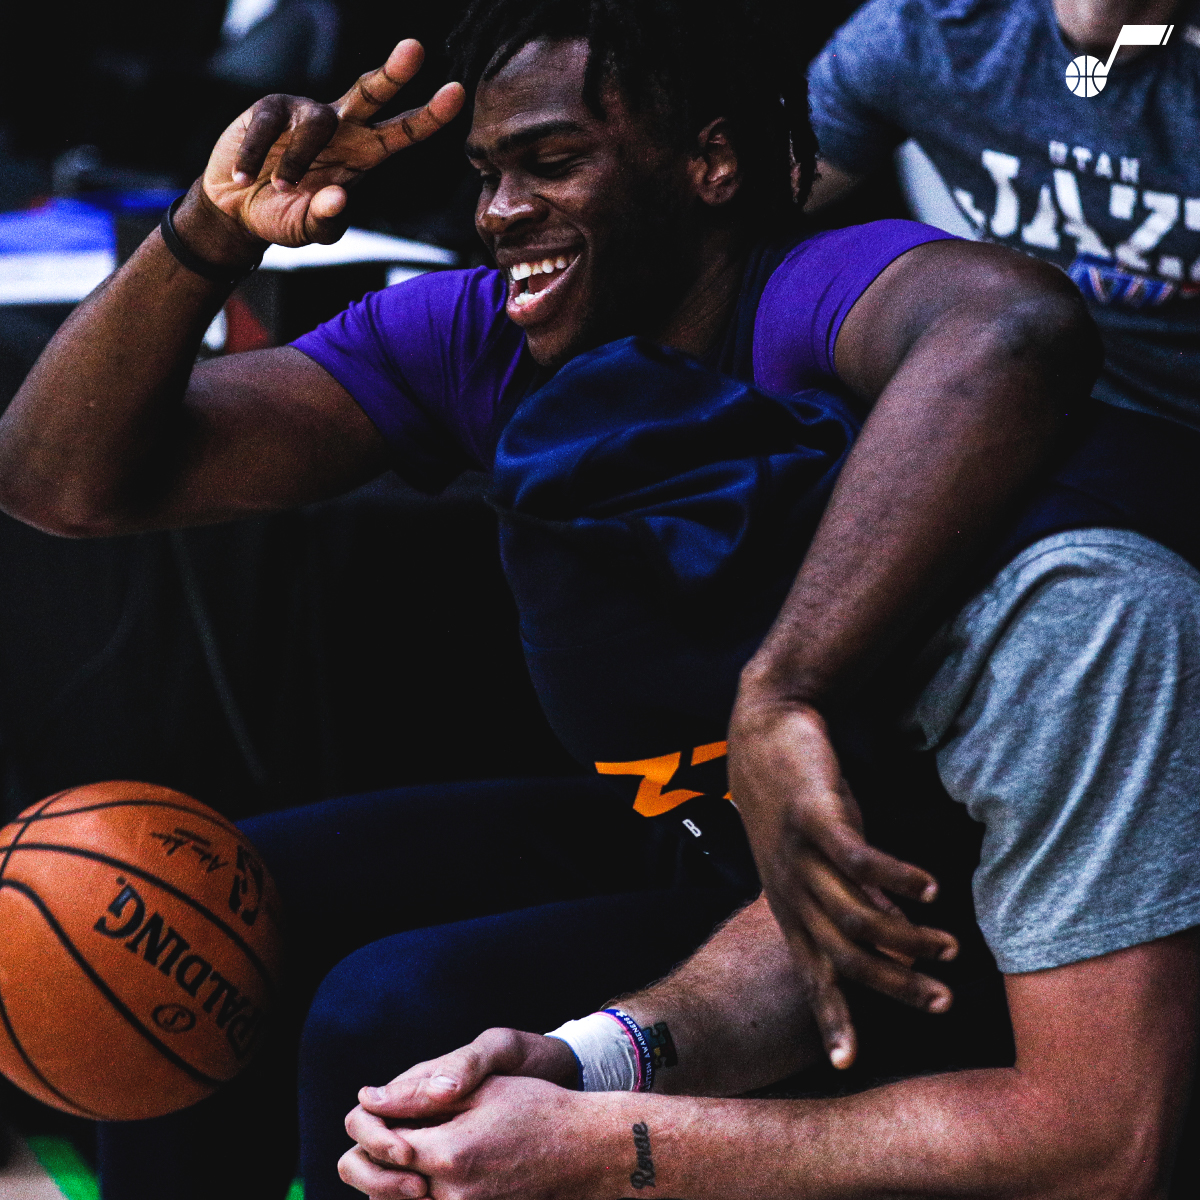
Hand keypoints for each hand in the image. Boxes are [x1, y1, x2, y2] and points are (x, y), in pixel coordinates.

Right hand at [182, 39, 463, 257]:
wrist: (236, 207)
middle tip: (415, 49)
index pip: (402, 133)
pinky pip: (267, 129)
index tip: (457, 92)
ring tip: (279, 188)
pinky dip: (255, 159)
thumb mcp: (308, 228)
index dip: (429, 116)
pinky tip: (243, 179)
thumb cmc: (282, 214)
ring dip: (297, 162)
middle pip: (371, 92)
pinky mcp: (268, 109)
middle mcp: (340, 127)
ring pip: (316, 124)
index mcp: (363, 154)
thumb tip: (339, 198)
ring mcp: (304, 113)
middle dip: (394, 72)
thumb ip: (326, 220)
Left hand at [341, 1075, 607, 1199]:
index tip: (383, 1110)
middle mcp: (450, 1196)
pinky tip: (429, 1172)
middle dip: (373, 1159)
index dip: (373, 1126)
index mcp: (448, 1155)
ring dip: (394, 1180)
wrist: (585, 1151)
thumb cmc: (537, 1108)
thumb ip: (421, 1096)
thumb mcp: (482, 1088)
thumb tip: (367, 1098)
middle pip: (379, 1187)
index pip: (380, 1147)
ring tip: (409, 1150)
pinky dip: (419, 1193)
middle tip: (388, 1134)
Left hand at [727, 689, 957, 1066]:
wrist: (764, 730)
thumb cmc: (799, 802)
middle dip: (892, 984)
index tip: (845, 1063)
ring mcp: (799, 855)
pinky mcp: (814, 817)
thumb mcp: (822, 860)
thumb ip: (858, 899)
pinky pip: (857, 859)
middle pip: (842, 954)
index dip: (830, 1016)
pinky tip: (929, 888)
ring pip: (854, 914)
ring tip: (950, 948)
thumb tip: (901, 940)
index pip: (811, 972)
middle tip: (943, 1003)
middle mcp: (790, 889)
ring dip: (905, 936)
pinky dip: (895, 878)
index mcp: (789, 906)